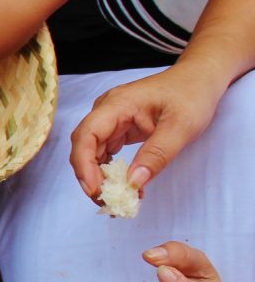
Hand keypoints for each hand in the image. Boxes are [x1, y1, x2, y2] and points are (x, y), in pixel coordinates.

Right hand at [68, 65, 223, 199]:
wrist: (199, 78)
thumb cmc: (192, 95)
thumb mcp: (182, 126)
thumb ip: (157, 154)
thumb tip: (134, 182)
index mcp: (117, 104)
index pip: (86, 136)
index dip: (84, 165)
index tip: (96, 190)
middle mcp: (106, 110)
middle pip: (83, 147)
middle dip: (89, 177)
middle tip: (106, 202)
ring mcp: (110, 120)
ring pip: (91, 152)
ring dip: (99, 177)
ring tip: (116, 199)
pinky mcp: (117, 128)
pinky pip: (104, 153)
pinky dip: (110, 171)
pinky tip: (124, 185)